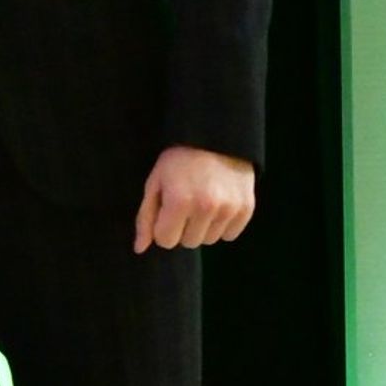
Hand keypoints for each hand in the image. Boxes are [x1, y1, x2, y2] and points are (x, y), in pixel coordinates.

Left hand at [133, 145, 254, 253]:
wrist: (216, 137)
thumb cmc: (178, 160)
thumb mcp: (155, 183)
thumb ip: (145, 217)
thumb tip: (139, 248)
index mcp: (179, 202)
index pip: (166, 241)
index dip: (164, 226)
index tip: (168, 209)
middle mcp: (206, 207)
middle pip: (189, 243)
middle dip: (184, 227)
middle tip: (187, 202)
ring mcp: (229, 208)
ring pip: (209, 240)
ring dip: (204, 226)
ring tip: (203, 201)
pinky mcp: (246, 208)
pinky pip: (230, 235)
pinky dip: (223, 225)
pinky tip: (219, 204)